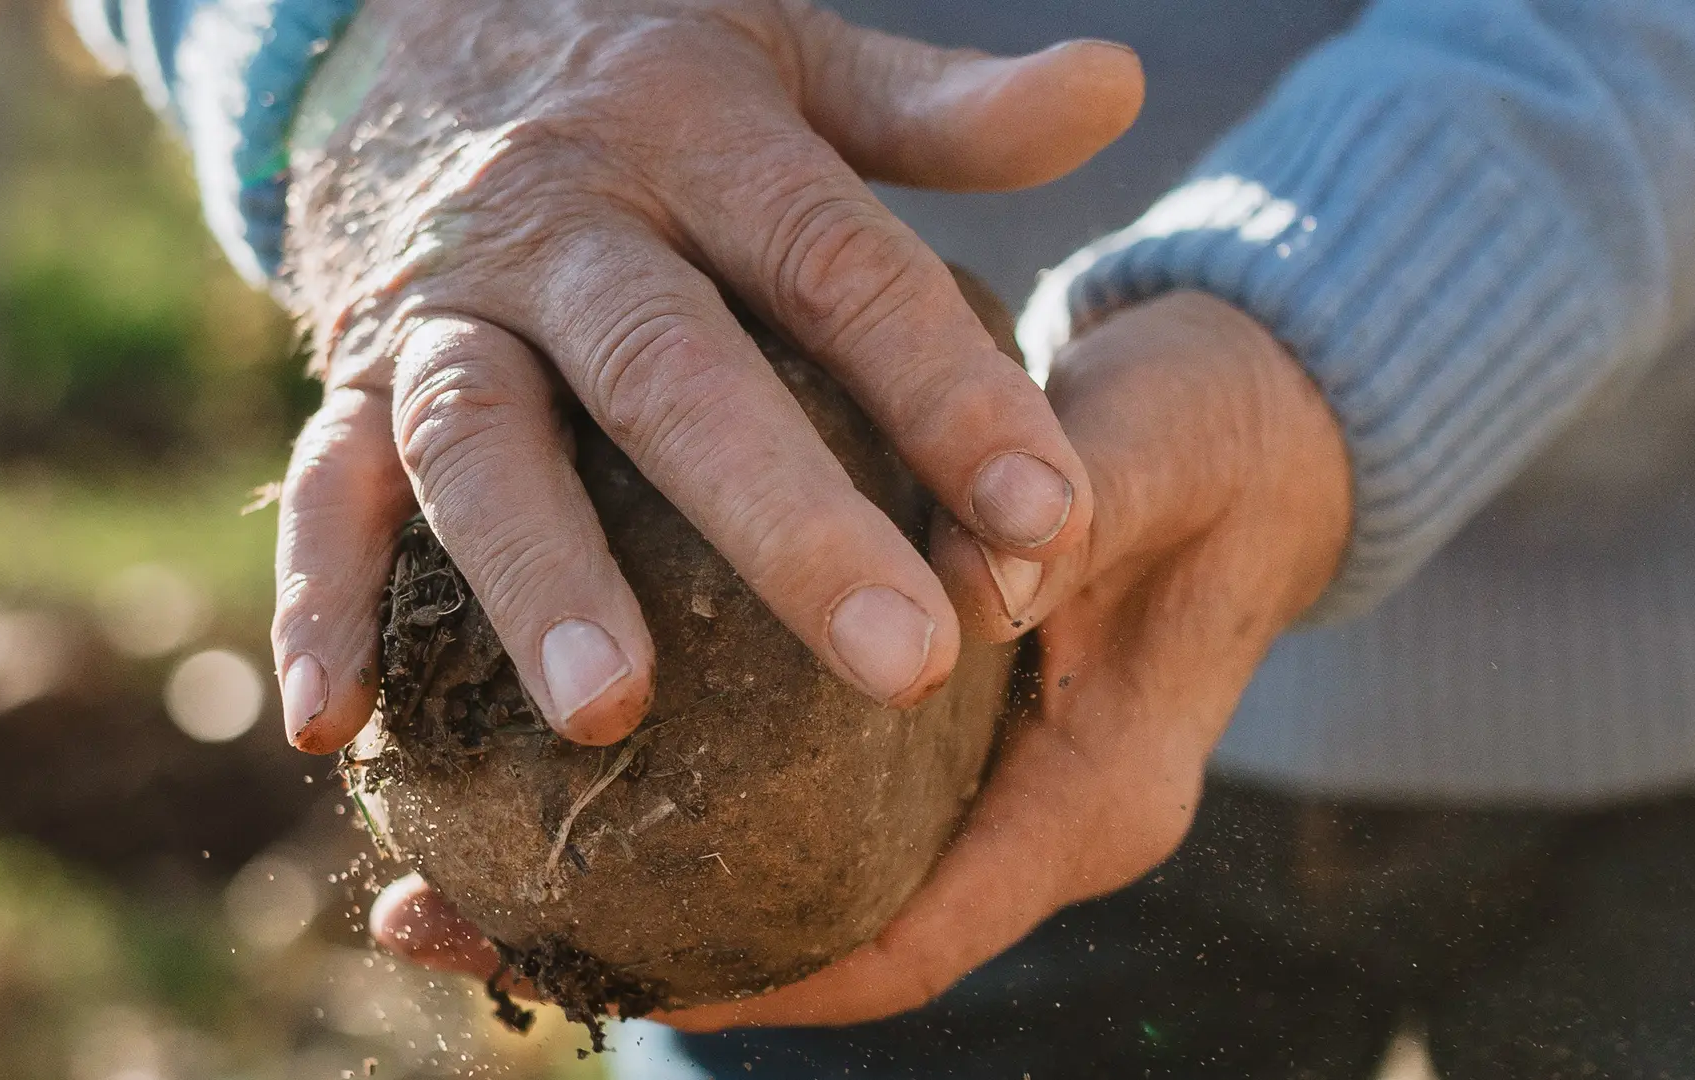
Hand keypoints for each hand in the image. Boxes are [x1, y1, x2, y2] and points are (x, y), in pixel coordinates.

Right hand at [270, 0, 1144, 751]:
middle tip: (898, 665)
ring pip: (482, 439)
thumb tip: (1116, 87)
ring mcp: (444, 302)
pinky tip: (337, 725)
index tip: (1051, 522)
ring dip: (540, 579)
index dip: (949, 392)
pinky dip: (317, 600)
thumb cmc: (647, 74)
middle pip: (672, 370)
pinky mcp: (349, 372)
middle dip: (783, 522)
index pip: (841, 266)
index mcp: (700, 137)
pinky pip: (324, 485)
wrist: (410, 23)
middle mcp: (564, 223)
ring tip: (613, 714)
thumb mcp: (789, 56)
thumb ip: (935, 108)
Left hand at [368, 291, 1353, 1027]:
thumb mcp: (1150, 454)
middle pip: (817, 938)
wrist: (1263, 425)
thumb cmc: (1213, 439)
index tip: (582, 960)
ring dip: (624, 882)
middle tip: (430, 912)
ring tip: (437, 859)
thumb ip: (1068, 515)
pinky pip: (792, 802)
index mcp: (1088, 800)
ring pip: (788, 881)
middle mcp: (1017, 823)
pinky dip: (677, 799)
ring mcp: (972, 788)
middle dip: (631, 946)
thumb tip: (966, 590)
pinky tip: (546, 749)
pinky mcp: (932, 737)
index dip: (751, 974)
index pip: (909, 942)